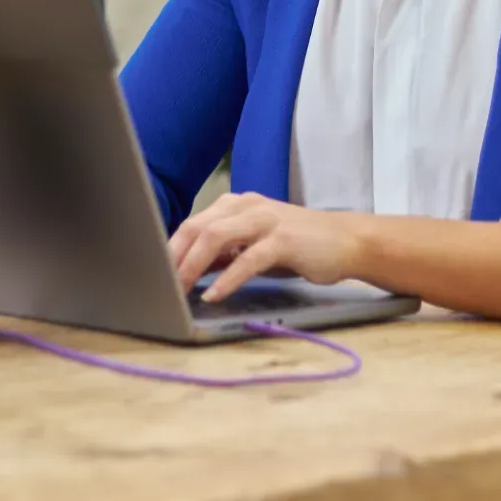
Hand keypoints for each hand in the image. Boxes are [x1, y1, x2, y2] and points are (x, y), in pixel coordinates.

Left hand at [169, 192, 362, 302]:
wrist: (347, 240)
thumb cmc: (298, 246)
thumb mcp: (254, 246)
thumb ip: (224, 254)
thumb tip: (188, 271)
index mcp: (236, 205)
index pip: (193, 223)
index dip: (170, 248)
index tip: (153, 272)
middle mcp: (247, 206)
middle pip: (198, 227)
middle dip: (175, 257)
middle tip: (158, 284)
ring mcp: (265, 221)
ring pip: (217, 237)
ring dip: (193, 265)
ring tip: (179, 289)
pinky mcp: (284, 240)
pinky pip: (248, 259)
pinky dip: (228, 278)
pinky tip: (215, 294)